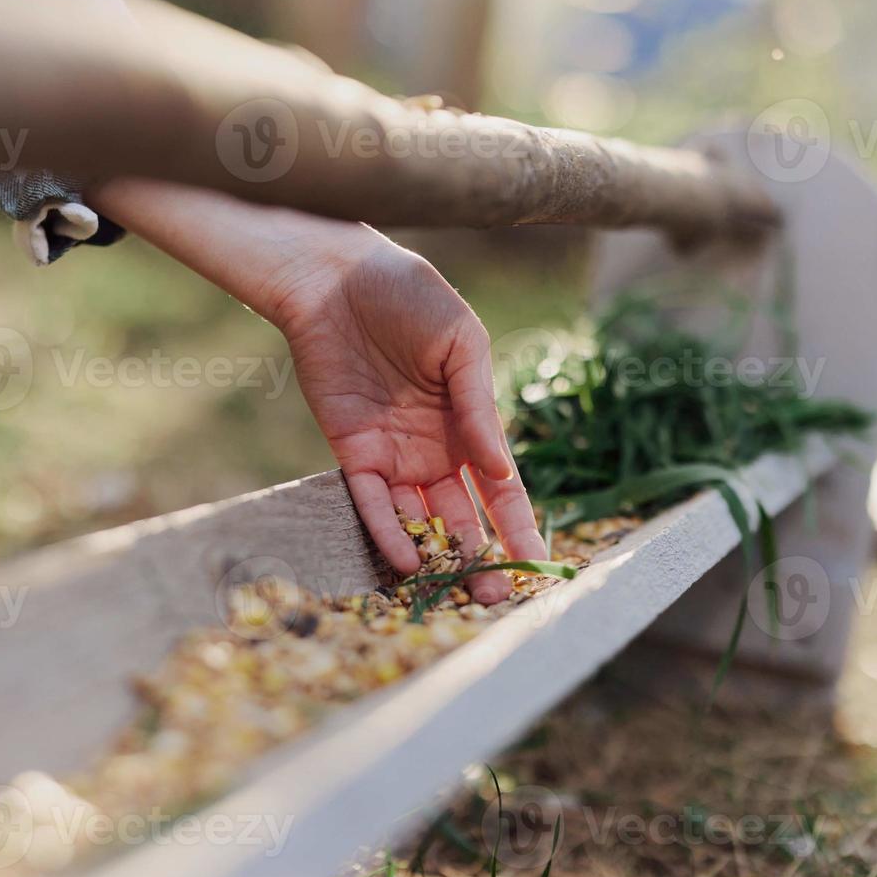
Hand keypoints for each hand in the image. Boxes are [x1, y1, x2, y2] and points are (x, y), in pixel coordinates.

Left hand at [270, 235, 546, 603]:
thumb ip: (480, 407)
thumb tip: (502, 471)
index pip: (500, 489)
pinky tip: (409, 563)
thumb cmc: (408, 295)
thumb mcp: (462, 345)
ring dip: (437, 558)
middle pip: (462, 518)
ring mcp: (391, 455)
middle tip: (496, 599)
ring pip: (417, 521)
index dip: (519, 528)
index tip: (539, 566)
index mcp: (469, 424)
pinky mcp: (351, 452)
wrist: (336, 277)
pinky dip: (387, 534)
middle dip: (481, 560)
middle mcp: (432, 450)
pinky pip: (370, 503)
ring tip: (458, 594)